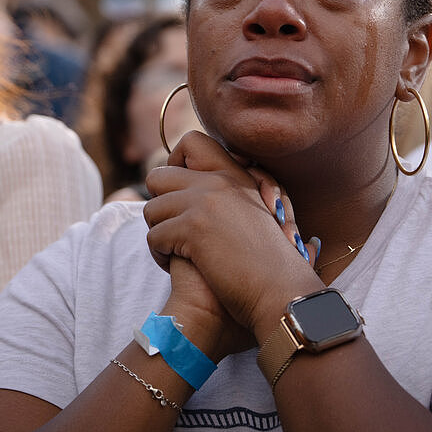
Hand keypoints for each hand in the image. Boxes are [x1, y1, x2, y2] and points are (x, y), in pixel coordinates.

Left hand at [144, 132, 322, 343]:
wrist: (280, 290)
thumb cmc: (270, 263)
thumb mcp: (255, 214)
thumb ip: (228, 197)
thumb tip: (189, 193)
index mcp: (235, 174)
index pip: (191, 141)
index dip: (175, 164)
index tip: (181, 192)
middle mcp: (218, 181)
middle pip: (157, 176)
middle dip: (159, 205)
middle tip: (173, 229)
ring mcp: (205, 202)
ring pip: (151, 209)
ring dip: (158, 234)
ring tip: (175, 252)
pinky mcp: (193, 228)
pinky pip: (154, 236)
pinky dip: (160, 255)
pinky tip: (177, 265)